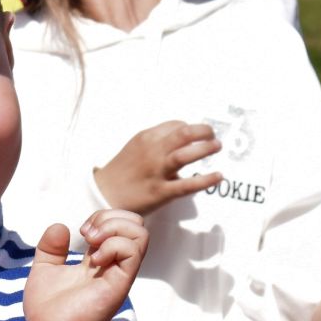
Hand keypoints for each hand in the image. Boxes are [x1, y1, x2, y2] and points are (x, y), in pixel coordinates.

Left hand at [24, 209, 146, 320]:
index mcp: (98, 259)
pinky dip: (113, 246)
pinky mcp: (120, 283)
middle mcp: (113, 264)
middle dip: (110, 217)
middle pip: (135, 224)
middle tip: (87, 235)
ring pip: (140, 234)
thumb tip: (61, 226)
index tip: (80, 232)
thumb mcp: (44, 270)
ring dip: (113, 229)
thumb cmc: (48, 311)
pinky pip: (132, 251)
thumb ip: (50, 248)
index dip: (101, 217)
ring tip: (92, 244)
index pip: (118, 224)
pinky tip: (93, 261)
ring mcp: (119, 273)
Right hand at [94, 121, 221, 214]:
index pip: (175, 125)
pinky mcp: (160, 192)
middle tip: (213, 135)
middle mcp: (152, 152)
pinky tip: (218, 176)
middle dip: (203, 131)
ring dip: (205, 148)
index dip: (189, 128)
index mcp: (146, 138)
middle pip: (184, 134)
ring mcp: (157, 172)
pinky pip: (187, 185)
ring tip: (217, 146)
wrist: (102, 194)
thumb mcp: (135, 148)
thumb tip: (182, 140)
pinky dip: (206, 180)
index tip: (196, 134)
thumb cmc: (121, 172)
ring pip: (185, 155)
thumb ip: (156, 142)